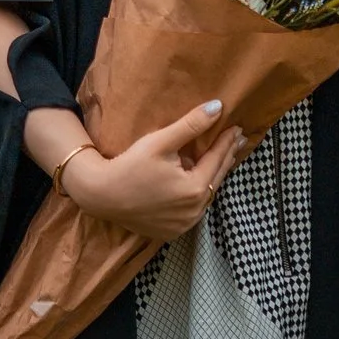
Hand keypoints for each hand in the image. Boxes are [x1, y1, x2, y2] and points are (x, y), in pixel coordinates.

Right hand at [61, 99, 245, 242]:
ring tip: (222, 158)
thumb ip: (191, 124)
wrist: (101, 195)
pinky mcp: (172, 232)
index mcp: (194, 189)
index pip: (217, 160)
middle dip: (226, 157)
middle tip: (237, 140)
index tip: (237, 128)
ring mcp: (184, 225)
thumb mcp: (161, 141)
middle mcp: (194, 212)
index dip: (227, 142)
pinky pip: (193, 210)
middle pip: (215, 179)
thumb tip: (218, 106)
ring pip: (206, 196)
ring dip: (213, 176)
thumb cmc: (130, 165)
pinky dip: (199, 195)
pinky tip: (199, 182)